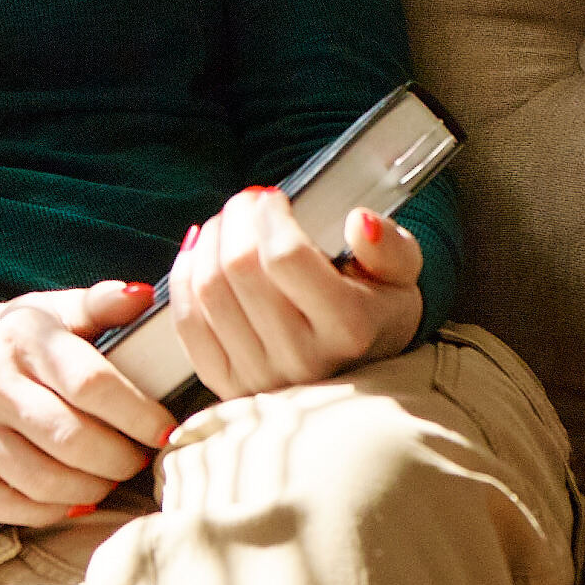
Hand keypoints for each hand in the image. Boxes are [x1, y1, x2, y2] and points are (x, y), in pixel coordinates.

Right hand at [0, 285, 176, 527]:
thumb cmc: (13, 337)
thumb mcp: (53, 310)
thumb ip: (100, 305)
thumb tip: (144, 297)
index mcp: (21, 333)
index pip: (91, 383)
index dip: (138, 415)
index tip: (164, 430)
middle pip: (69, 439)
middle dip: (119, 460)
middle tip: (140, 461)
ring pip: (41, 480)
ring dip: (91, 489)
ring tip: (111, 479)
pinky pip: (8, 504)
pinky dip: (52, 510)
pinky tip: (74, 497)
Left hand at [169, 189, 424, 399]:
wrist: (364, 370)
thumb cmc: (378, 311)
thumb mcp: (401, 275)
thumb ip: (389, 246)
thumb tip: (359, 222)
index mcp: (349, 328)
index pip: (286, 256)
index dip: (269, 214)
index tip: (272, 198)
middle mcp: (303, 360)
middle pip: (239, 269)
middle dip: (236, 219)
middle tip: (246, 202)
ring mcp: (261, 378)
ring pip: (208, 291)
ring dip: (208, 242)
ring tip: (227, 224)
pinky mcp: (227, 385)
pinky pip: (187, 324)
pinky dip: (183, 278)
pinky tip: (198, 253)